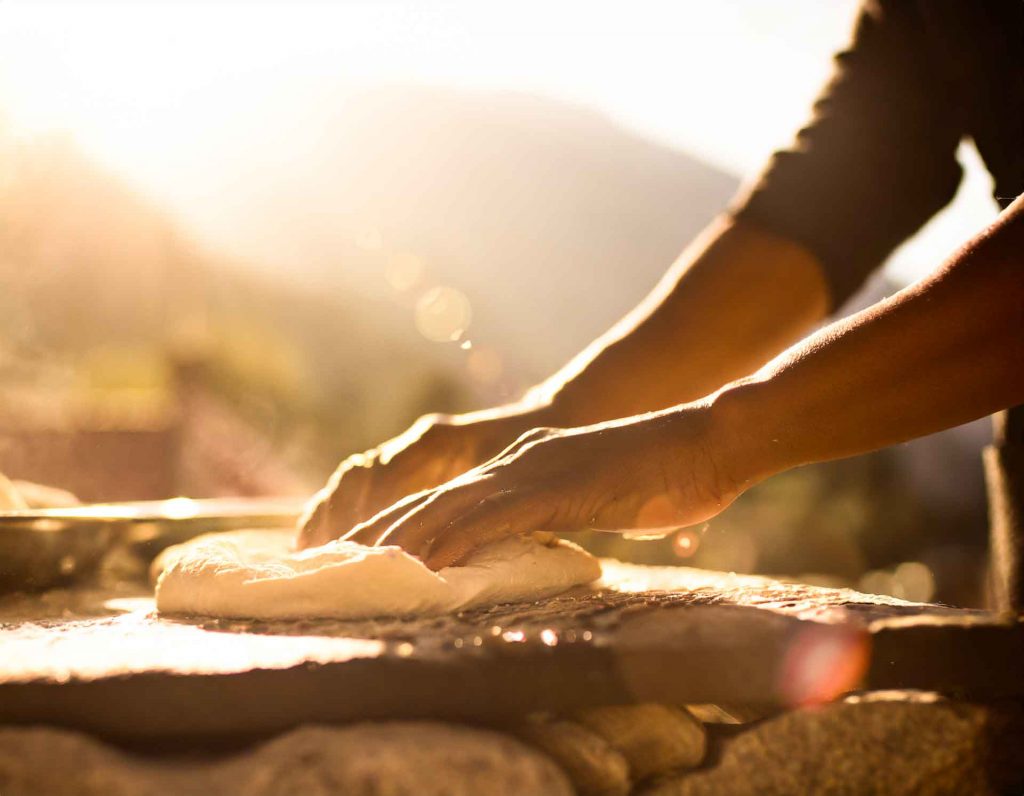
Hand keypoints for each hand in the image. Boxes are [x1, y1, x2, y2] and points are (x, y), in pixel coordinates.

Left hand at [343, 402, 745, 568]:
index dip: (400, 529)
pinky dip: (454, 541)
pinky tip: (423, 564)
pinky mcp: (558, 488)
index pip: (447, 503)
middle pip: (431, 502)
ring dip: (400, 540)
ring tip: (355, 568)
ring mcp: (534, 472)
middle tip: (331, 565)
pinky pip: (495, 518)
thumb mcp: (597, 505)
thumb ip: (560, 522)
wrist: (707, 442)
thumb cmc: (664, 478)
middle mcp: (515, 464)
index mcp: (522, 469)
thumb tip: (540, 553)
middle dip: (379, 535)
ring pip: (450, 508)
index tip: (365, 558)